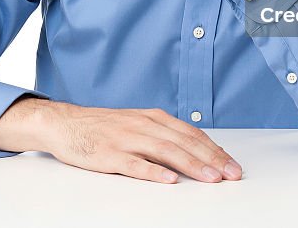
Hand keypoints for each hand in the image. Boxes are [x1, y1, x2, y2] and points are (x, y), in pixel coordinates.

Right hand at [0, 98, 242, 183]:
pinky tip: (169, 179)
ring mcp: (126, 138)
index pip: (191, 134)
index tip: (232, 165)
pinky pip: (135, 163)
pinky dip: (153, 171)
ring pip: (165, 151)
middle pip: (184, 142)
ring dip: (190, 165)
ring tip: (210, 178)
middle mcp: (143, 125)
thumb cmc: (104, 127)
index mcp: (153, 117)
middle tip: (230, 174)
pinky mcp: (110, 153)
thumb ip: (163, 136)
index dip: (214, 150)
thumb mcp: (138, 124)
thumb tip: (195, 152)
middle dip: (211, 159)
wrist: (65, 123)